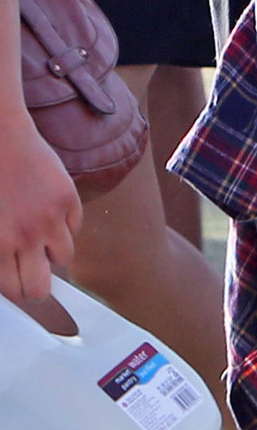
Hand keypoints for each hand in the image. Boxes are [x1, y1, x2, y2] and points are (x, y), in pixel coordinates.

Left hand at [0, 111, 80, 302]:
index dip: (18, 289)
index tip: (19, 281)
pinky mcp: (68, 198)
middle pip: (40, 287)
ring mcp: (50, 217)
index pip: (14, 290)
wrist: (3, 139)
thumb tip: (8, 269)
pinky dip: (67, 223)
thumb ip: (0, 248)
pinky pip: (75, 226)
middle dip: (38, 284)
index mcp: (0, 244)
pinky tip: (52, 209)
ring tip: (44, 234)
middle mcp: (26, 236)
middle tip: (34, 269)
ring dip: (55, 250)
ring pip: (64, 257)